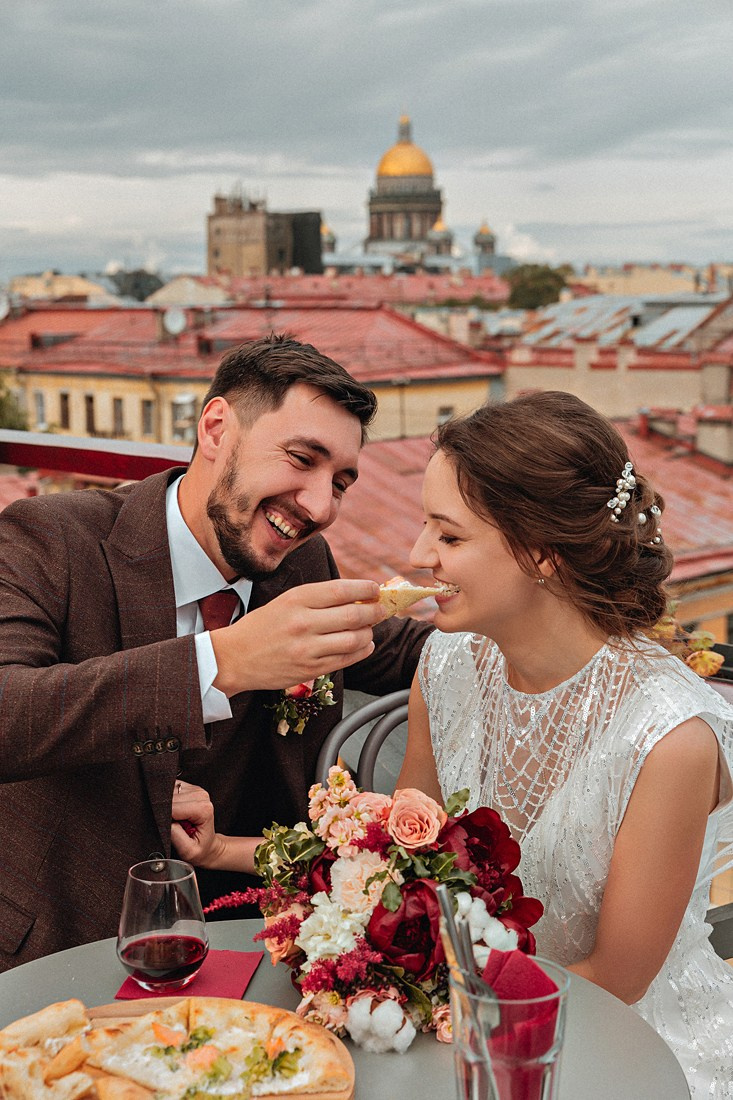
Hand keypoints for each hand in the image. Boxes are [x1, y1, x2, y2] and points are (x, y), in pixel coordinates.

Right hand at [171, 780, 225, 868]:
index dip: (165, 819)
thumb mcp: (188, 851)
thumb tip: (164, 821)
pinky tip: (173, 811)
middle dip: (164, 812)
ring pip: (168, 792)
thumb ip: (176, 835)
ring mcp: (195, 789)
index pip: (173, 808)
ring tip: (174, 819)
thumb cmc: (200, 849)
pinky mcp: (187, 787)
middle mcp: (201, 795)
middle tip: (171, 825)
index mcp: (204, 809)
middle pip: (170, 799)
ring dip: (165, 806)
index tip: (168, 829)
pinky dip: (166, 800)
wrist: (208, 845)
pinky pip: (169, 788)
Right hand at [211, 578, 385, 695]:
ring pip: (354, 639)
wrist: (235, 657)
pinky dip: (362, 651)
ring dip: (369, 633)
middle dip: (375, 612)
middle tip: (382, 609)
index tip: (375, 589)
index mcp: (296, 599)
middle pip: (353, 616)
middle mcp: (303, 623)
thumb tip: (357, 596)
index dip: (365, 589)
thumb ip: (318, 599)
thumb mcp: (286, 602)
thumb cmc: (263, 626)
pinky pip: (346, 660)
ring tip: (370, 629)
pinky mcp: (310, 669)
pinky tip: (364, 644)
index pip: (341, 590)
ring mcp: (307, 649)